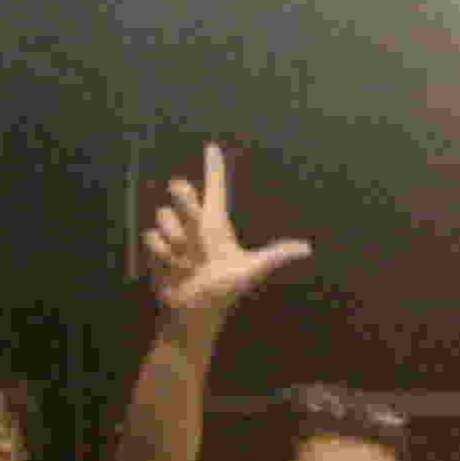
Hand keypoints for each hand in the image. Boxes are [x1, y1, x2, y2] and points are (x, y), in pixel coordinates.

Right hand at [143, 142, 312, 320]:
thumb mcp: (249, 271)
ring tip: (188, 261)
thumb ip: (274, 255)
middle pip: (182, 190)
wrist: (194, 313)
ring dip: (175, 237)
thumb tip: (307, 248)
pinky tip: (174, 267)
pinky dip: (163, 253)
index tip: (212, 147)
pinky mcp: (157, 247)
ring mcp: (174, 235)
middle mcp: (195, 225)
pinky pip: (152, 236)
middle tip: (195, 218)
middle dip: (183, 198)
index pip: (216, 189)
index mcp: (217, 225)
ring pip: (164, 214)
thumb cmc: (223, 292)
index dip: (213, 169)